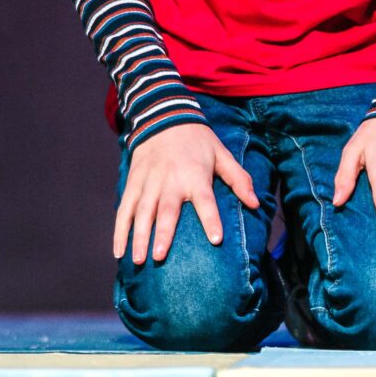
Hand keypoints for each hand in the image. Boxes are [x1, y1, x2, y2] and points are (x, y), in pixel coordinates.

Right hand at [115, 122, 260, 263]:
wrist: (163, 115)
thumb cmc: (197, 140)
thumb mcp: (221, 153)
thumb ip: (238, 179)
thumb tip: (256, 204)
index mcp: (195, 175)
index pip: (205, 200)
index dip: (211, 218)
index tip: (216, 239)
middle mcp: (170, 180)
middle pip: (166, 210)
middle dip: (163, 234)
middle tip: (160, 257)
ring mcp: (148, 182)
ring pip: (142, 212)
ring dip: (139, 237)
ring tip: (140, 260)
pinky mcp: (133, 183)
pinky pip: (124, 209)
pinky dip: (120, 230)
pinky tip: (119, 251)